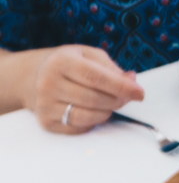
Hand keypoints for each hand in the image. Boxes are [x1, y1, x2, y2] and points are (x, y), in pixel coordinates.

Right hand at [25, 44, 144, 134]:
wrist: (33, 77)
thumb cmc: (68, 64)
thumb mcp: (88, 55)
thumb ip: (111, 68)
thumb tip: (132, 81)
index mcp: (61, 61)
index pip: (96, 77)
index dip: (121, 87)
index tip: (140, 93)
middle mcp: (48, 83)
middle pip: (94, 99)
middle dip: (118, 100)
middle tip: (128, 97)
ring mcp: (45, 105)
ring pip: (87, 116)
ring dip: (107, 112)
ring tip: (112, 103)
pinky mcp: (46, 122)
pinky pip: (79, 127)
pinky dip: (93, 121)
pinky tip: (93, 110)